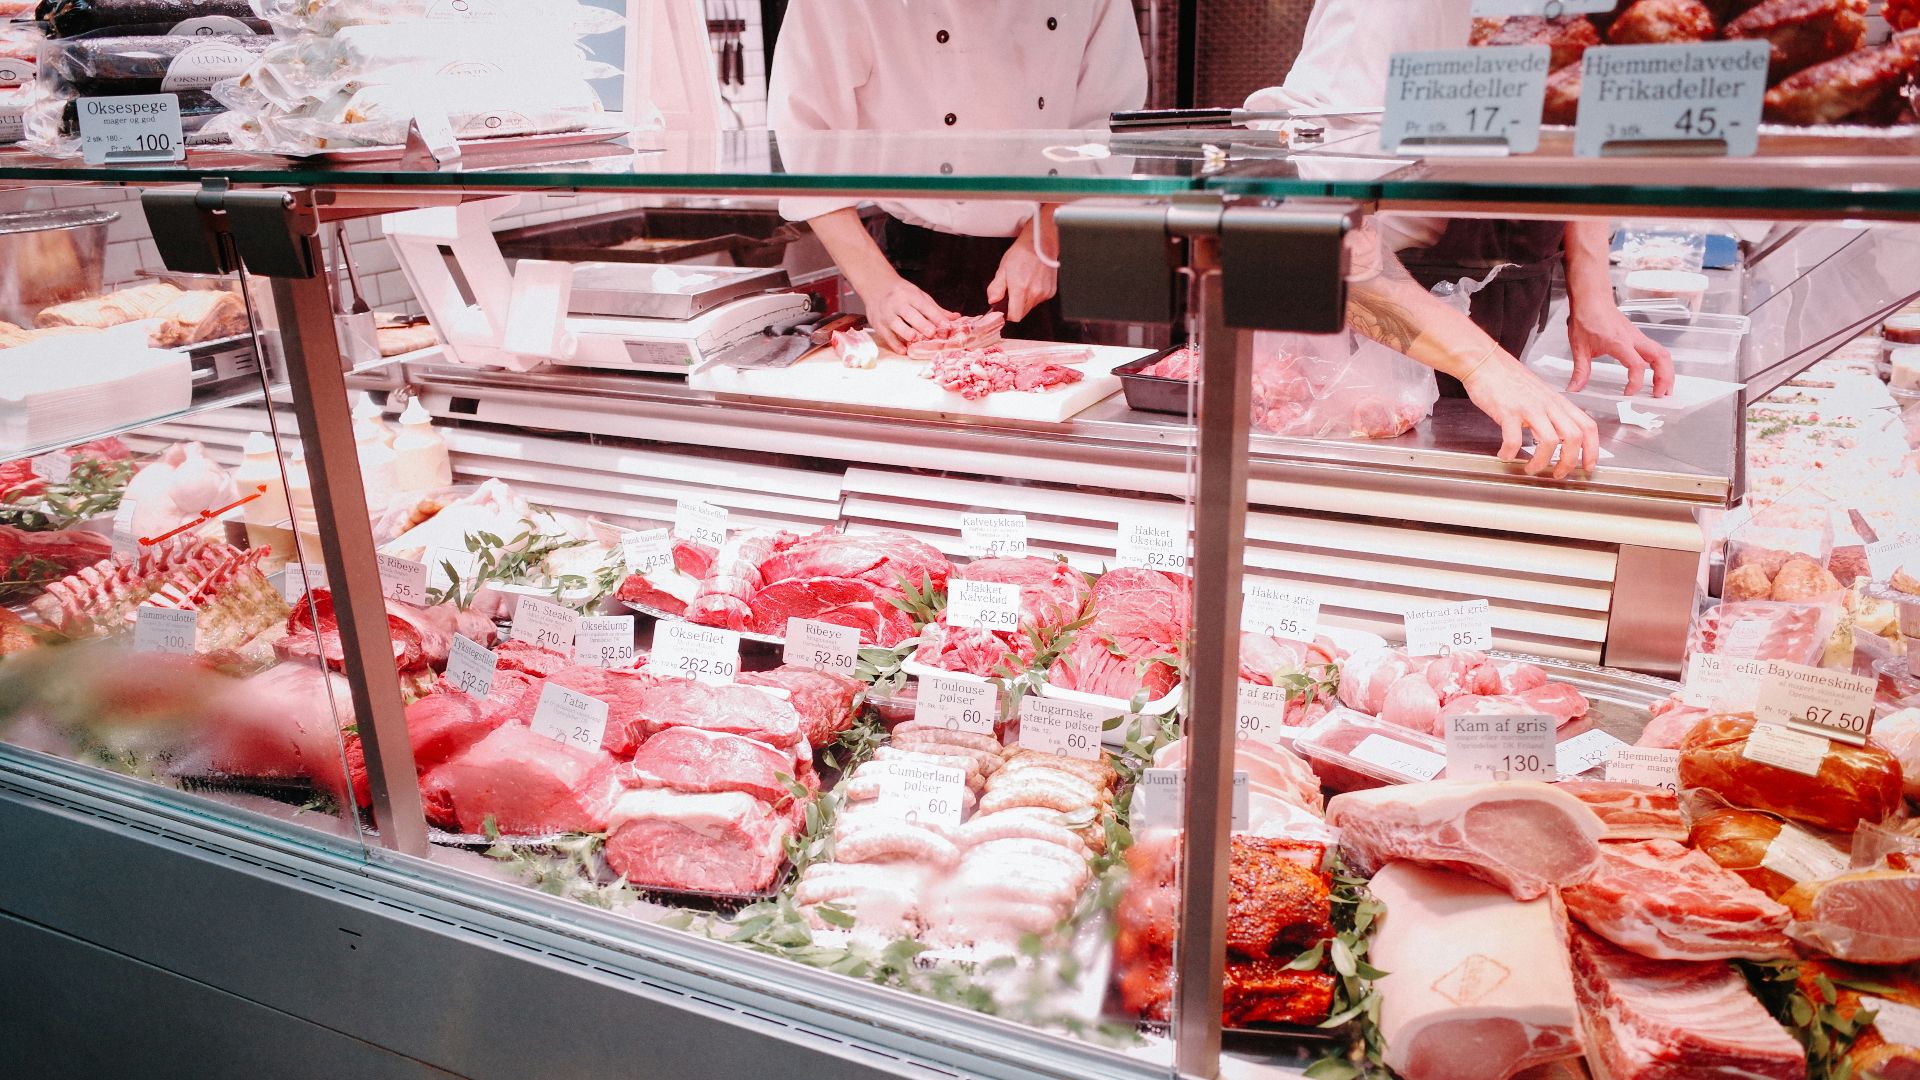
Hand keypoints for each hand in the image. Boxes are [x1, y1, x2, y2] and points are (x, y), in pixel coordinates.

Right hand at [861, 274, 957, 352]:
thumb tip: (956, 318)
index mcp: (910, 295)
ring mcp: (886, 314)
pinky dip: (895, 344)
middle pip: (910, 314)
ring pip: (896, 324)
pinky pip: (886, 335)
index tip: (947, 326)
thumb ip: (936, 309)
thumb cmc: (902, 293)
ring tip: (915, 339)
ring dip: (906, 332)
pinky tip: (904, 350)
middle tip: (932, 333)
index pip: (925, 306)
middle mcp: (898, 303)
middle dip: (921, 324)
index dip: (936, 316)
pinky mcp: (878, 324)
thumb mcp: (919, 296)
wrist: (877, 285)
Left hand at [987, 230, 1057, 322]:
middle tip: (1012, 292)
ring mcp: (1044, 293)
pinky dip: (1034, 295)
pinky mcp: (1051, 291)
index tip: (1005, 308)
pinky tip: (1032, 282)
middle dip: (1015, 306)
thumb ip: (996, 288)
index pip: (1015, 316)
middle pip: (1023, 312)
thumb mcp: (1003, 269)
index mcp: (1020, 289)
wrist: (1040, 243)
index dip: (1008, 314)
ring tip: (1023, 283)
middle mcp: (1034, 293)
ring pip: (1031, 306)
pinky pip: (1040, 300)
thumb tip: (993, 301)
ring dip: (1025, 300)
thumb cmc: (1021, 253)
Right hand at [1462, 353, 1601, 480]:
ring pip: (1549, 441)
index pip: (1587, 426)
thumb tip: (1557, 436)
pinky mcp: (1508, 411)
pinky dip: (1509, 453)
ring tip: (1530, 468)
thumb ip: (1550, 413)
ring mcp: (1529, 407)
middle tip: (1558, 474)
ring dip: (1541, 462)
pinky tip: (1504, 455)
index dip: (1592, 450)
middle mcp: (1548, 405)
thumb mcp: (1539, 394)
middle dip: (1569, 462)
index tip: (1588, 466)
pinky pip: (1513, 439)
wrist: (1485, 361)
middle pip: (1573, 437)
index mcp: (1557, 402)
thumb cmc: (1507, 378)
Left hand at [1567, 297, 1674, 397]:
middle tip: (1660, 395)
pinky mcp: (1638, 336)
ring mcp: (1638, 337)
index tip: (1628, 393)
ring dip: (1667, 371)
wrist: (1591, 299)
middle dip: (1664, 378)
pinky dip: (1661, 364)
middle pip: (1660, 358)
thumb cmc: (1586, 318)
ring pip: (1662, 353)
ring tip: (1663, 389)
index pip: (1636, 364)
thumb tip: (1574, 388)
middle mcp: (1633, 339)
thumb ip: (1580, 371)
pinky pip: (1656, 350)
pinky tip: (1657, 374)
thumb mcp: (1579, 348)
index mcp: (1619, 342)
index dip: (1635, 382)